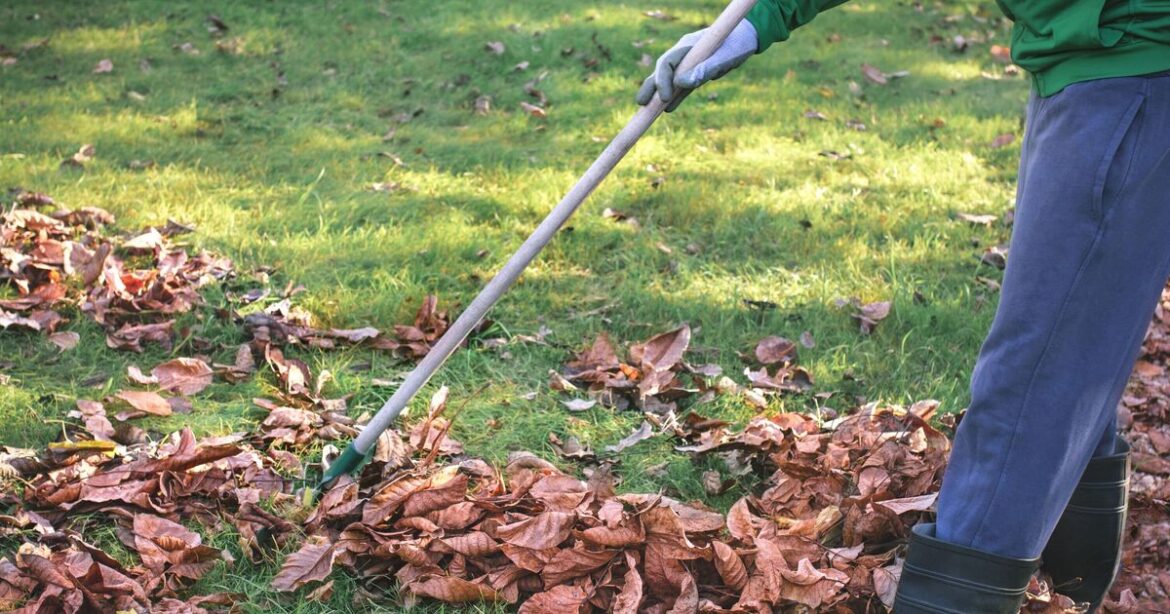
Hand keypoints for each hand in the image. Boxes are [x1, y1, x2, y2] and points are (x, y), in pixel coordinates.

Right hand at [635, 19, 757, 111]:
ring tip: (648, 110)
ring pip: (670, 79)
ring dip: (659, 94)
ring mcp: (690, 63)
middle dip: (651, 87)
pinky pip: (683, 86)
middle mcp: (685, 54)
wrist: (749, 36)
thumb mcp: (725, 56)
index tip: (665, 98)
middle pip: (662, 71)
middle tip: (641, 104)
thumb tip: (682, 83)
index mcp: (688, 46)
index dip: (662, 81)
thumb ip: (705, 68)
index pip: (667, 63)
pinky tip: (668, 109)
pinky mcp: (698, 72)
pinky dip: (676, 96)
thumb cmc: (738, 42)